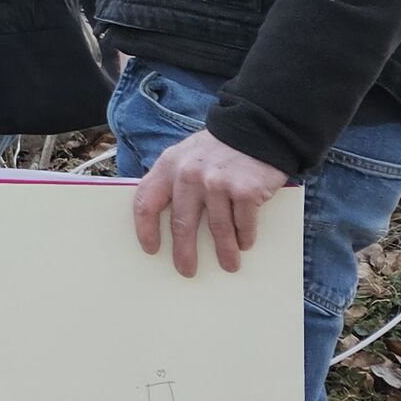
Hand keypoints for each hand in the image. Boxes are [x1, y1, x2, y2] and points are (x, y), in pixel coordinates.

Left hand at [131, 128, 290, 276]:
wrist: (255, 129)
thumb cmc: (216, 150)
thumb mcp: (184, 156)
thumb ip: (173, 181)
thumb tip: (167, 224)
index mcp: (168, 166)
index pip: (145, 201)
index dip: (145, 228)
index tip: (150, 249)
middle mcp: (189, 175)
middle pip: (182, 223)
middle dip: (184, 252)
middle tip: (186, 270)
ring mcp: (218, 183)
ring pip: (217, 228)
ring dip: (224, 251)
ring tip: (228, 265)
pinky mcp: (246, 190)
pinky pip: (243, 223)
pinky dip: (245, 237)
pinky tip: (245, 245)